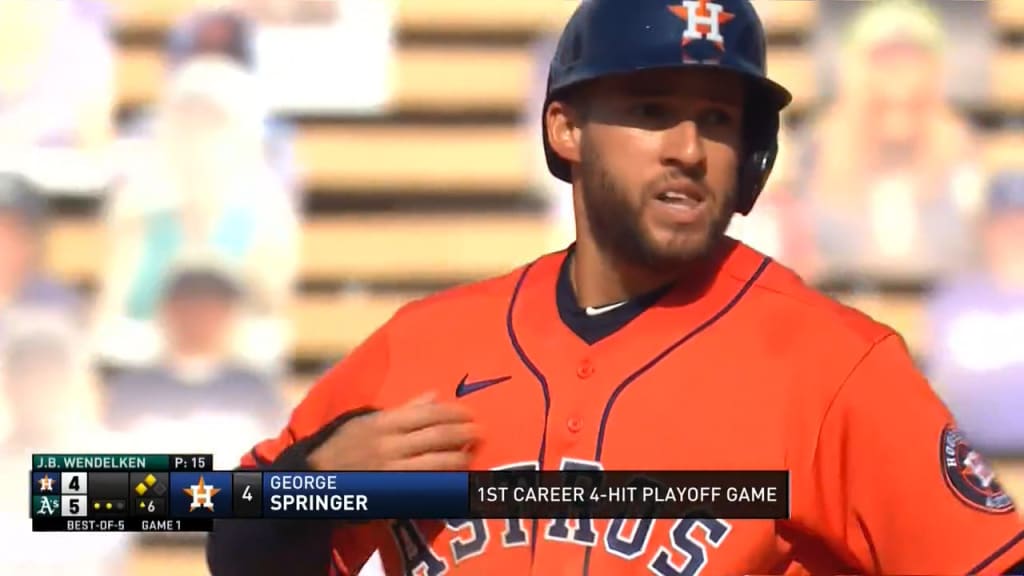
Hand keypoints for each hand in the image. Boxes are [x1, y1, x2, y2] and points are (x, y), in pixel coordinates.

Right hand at [308, 394, 478, 470]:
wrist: (315, 482)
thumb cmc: (342, 446)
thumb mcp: (366, 420)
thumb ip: (403, 409)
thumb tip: (435, 395)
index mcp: (383, 424)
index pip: (427, 414)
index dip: (453, 414)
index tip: (470, 414)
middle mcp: (389, 447)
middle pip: (436, 437)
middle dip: (463, 434)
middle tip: (480, 432)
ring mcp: (391, 473)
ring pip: (435, 463)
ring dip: (458, 458)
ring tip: (471, 453)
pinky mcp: (392, 495)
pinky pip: (424, 487)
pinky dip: (443, 481)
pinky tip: (454, 478)